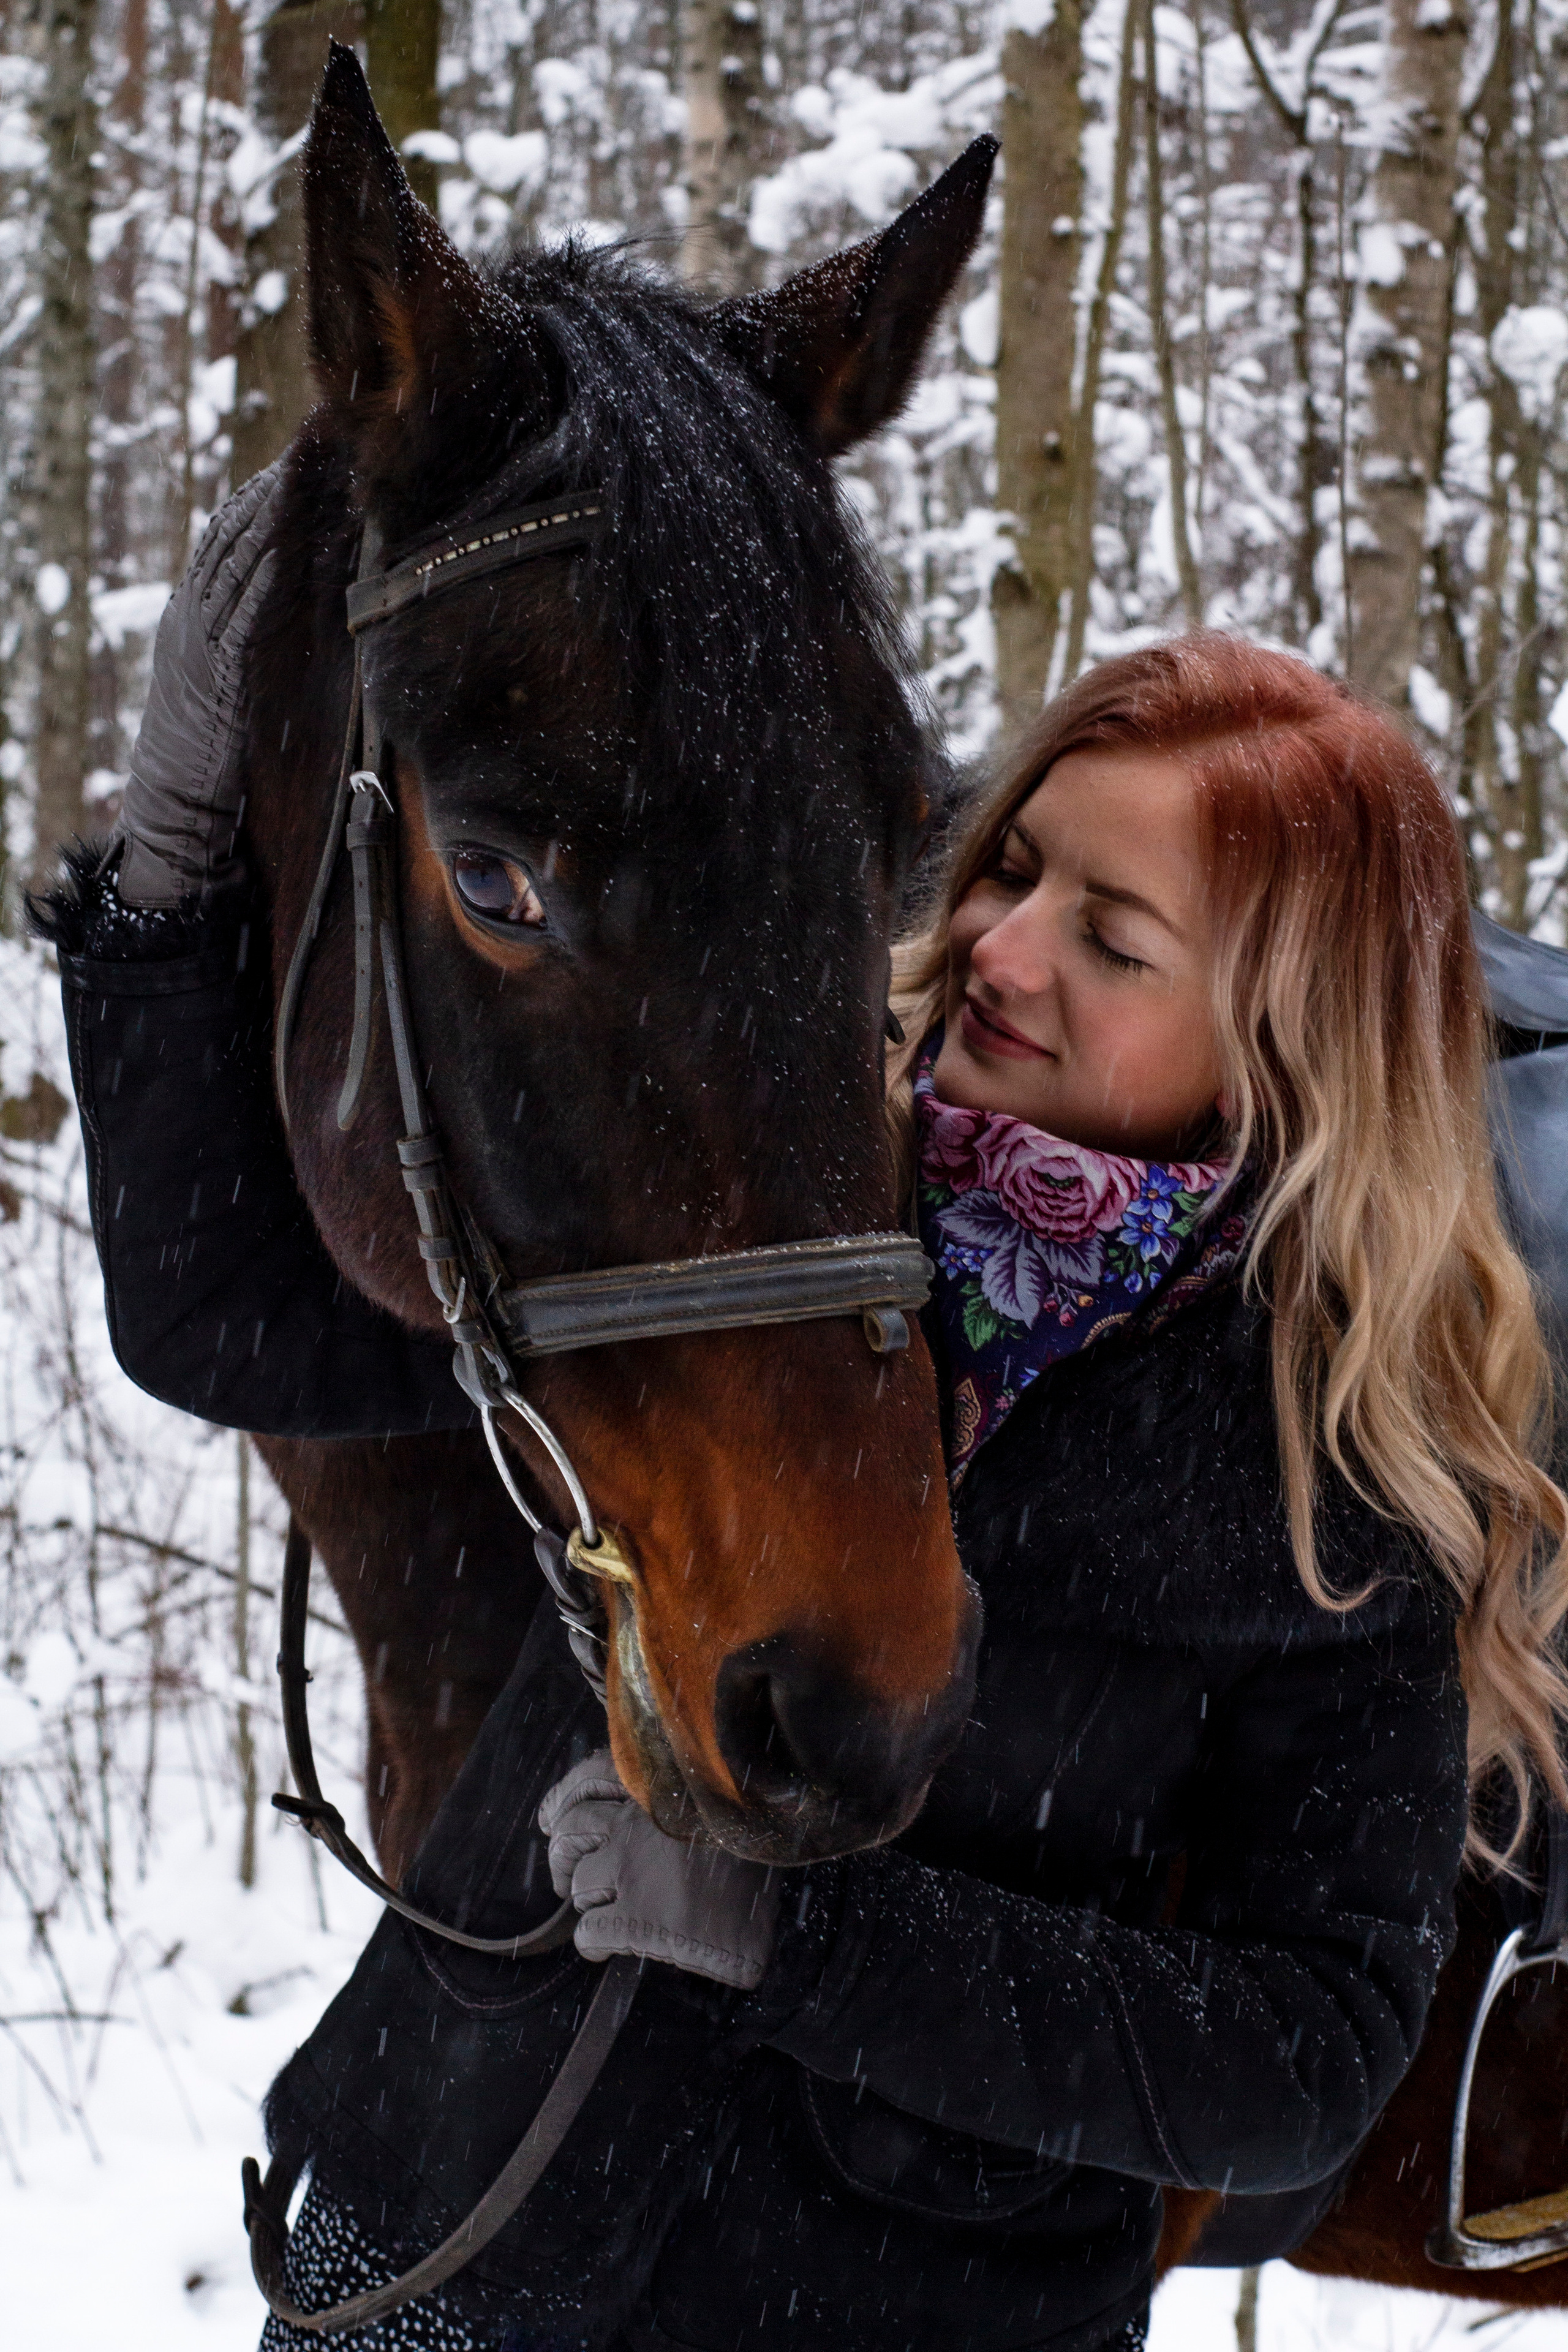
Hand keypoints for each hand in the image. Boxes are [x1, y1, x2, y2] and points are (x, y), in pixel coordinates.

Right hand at [112, 462, 284, 906]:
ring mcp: (201, 640)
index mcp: (192, 608)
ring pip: (234, 567)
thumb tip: (279, 588)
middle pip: (229, 538)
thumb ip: (240, 624)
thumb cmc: (209, 734)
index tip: (293, 460)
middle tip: (307, 454)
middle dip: (269, 493)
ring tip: (303, 483)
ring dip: (270, 523)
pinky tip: (285, 550)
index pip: (223, 535)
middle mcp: (192, 614)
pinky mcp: (218, 671)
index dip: (257, 495)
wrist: (178, 791)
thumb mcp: (220, 665)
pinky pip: (241, 615)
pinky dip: (262, 580)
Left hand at [539, 1749, 778, 1992]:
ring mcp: (634, 1871)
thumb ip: (672, 1799)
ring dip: (587, 1901)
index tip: (553, 1819)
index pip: (589, 1778)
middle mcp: (638, 1824)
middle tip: (574, 1876)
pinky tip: (609, 1945)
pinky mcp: (637, 1921)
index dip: (563, 1800)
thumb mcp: (714, 1810)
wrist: (785, 1921)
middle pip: (571, 1832)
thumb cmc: (753, 1865)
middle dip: (565, 1858)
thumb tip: (621, 1804)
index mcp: (660, 1790)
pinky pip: (588, 1933)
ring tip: (608, 1909)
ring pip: (579, 1884)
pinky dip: (592, 1942)